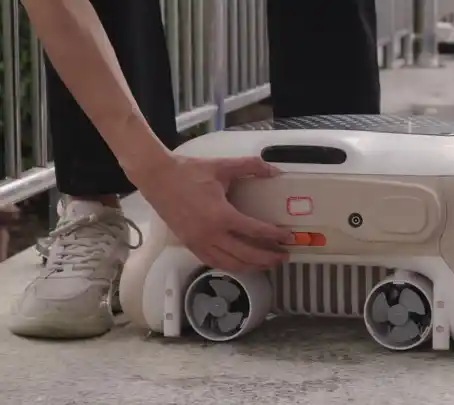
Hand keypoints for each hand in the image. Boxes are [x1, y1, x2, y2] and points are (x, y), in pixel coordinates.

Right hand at [131, 154, 293, 271]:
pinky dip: (231, 266)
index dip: (274, 236)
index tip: (288, 237)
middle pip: (245, 254)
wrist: (157, 177)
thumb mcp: (222, 166)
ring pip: (230, 264)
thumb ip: (250, 166)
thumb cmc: (189, 171)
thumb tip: (274, 170)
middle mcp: (211, 234)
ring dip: (251, 267)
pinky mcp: (190, 245)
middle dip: (268, 258)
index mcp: (221, 216)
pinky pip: (214, 262)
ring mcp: (199, 242)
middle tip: (284, 257)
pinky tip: (241, 264)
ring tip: (267, 265)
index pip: (254, 231)